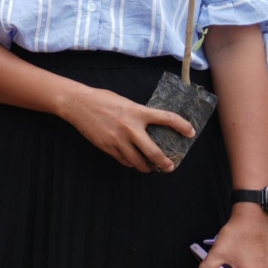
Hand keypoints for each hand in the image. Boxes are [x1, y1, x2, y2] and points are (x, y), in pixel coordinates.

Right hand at [56, 80, 192, 172]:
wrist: (77, 104)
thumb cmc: (102, 99)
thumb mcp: (125, 102)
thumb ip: (138, 114)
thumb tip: (149, 126)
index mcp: (138, 112)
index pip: (167, 119)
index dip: (182, 126)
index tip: (190, 133)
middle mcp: (130, 128)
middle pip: (154, 152)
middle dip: (164, 162)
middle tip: (170, 166)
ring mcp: (118, 140)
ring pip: (138, 161)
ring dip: (146, 166)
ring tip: (150, 167)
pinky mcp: (107, 147)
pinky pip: (123, 160)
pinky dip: (130, 162)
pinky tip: (132, 162)